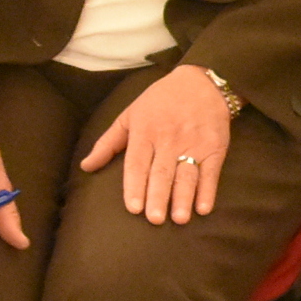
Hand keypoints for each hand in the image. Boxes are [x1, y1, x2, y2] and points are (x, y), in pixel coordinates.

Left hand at [80, 64, 231, 223]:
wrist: (202, 81)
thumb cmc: (161, 100)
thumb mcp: (130, 114)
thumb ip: (108, 143)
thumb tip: (85, 167)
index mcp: (146, 131)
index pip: (138, 162)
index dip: (135, 185)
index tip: (133, 207)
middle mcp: (169, 139)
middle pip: (162, 171)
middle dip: (158, 196)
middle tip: (154, 219)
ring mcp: (194, 143)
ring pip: (187, 174)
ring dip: (183, 197)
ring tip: (178, 219)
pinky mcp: (215, 147)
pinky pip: (211, 172)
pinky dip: (208, 190)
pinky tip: (203, 208)